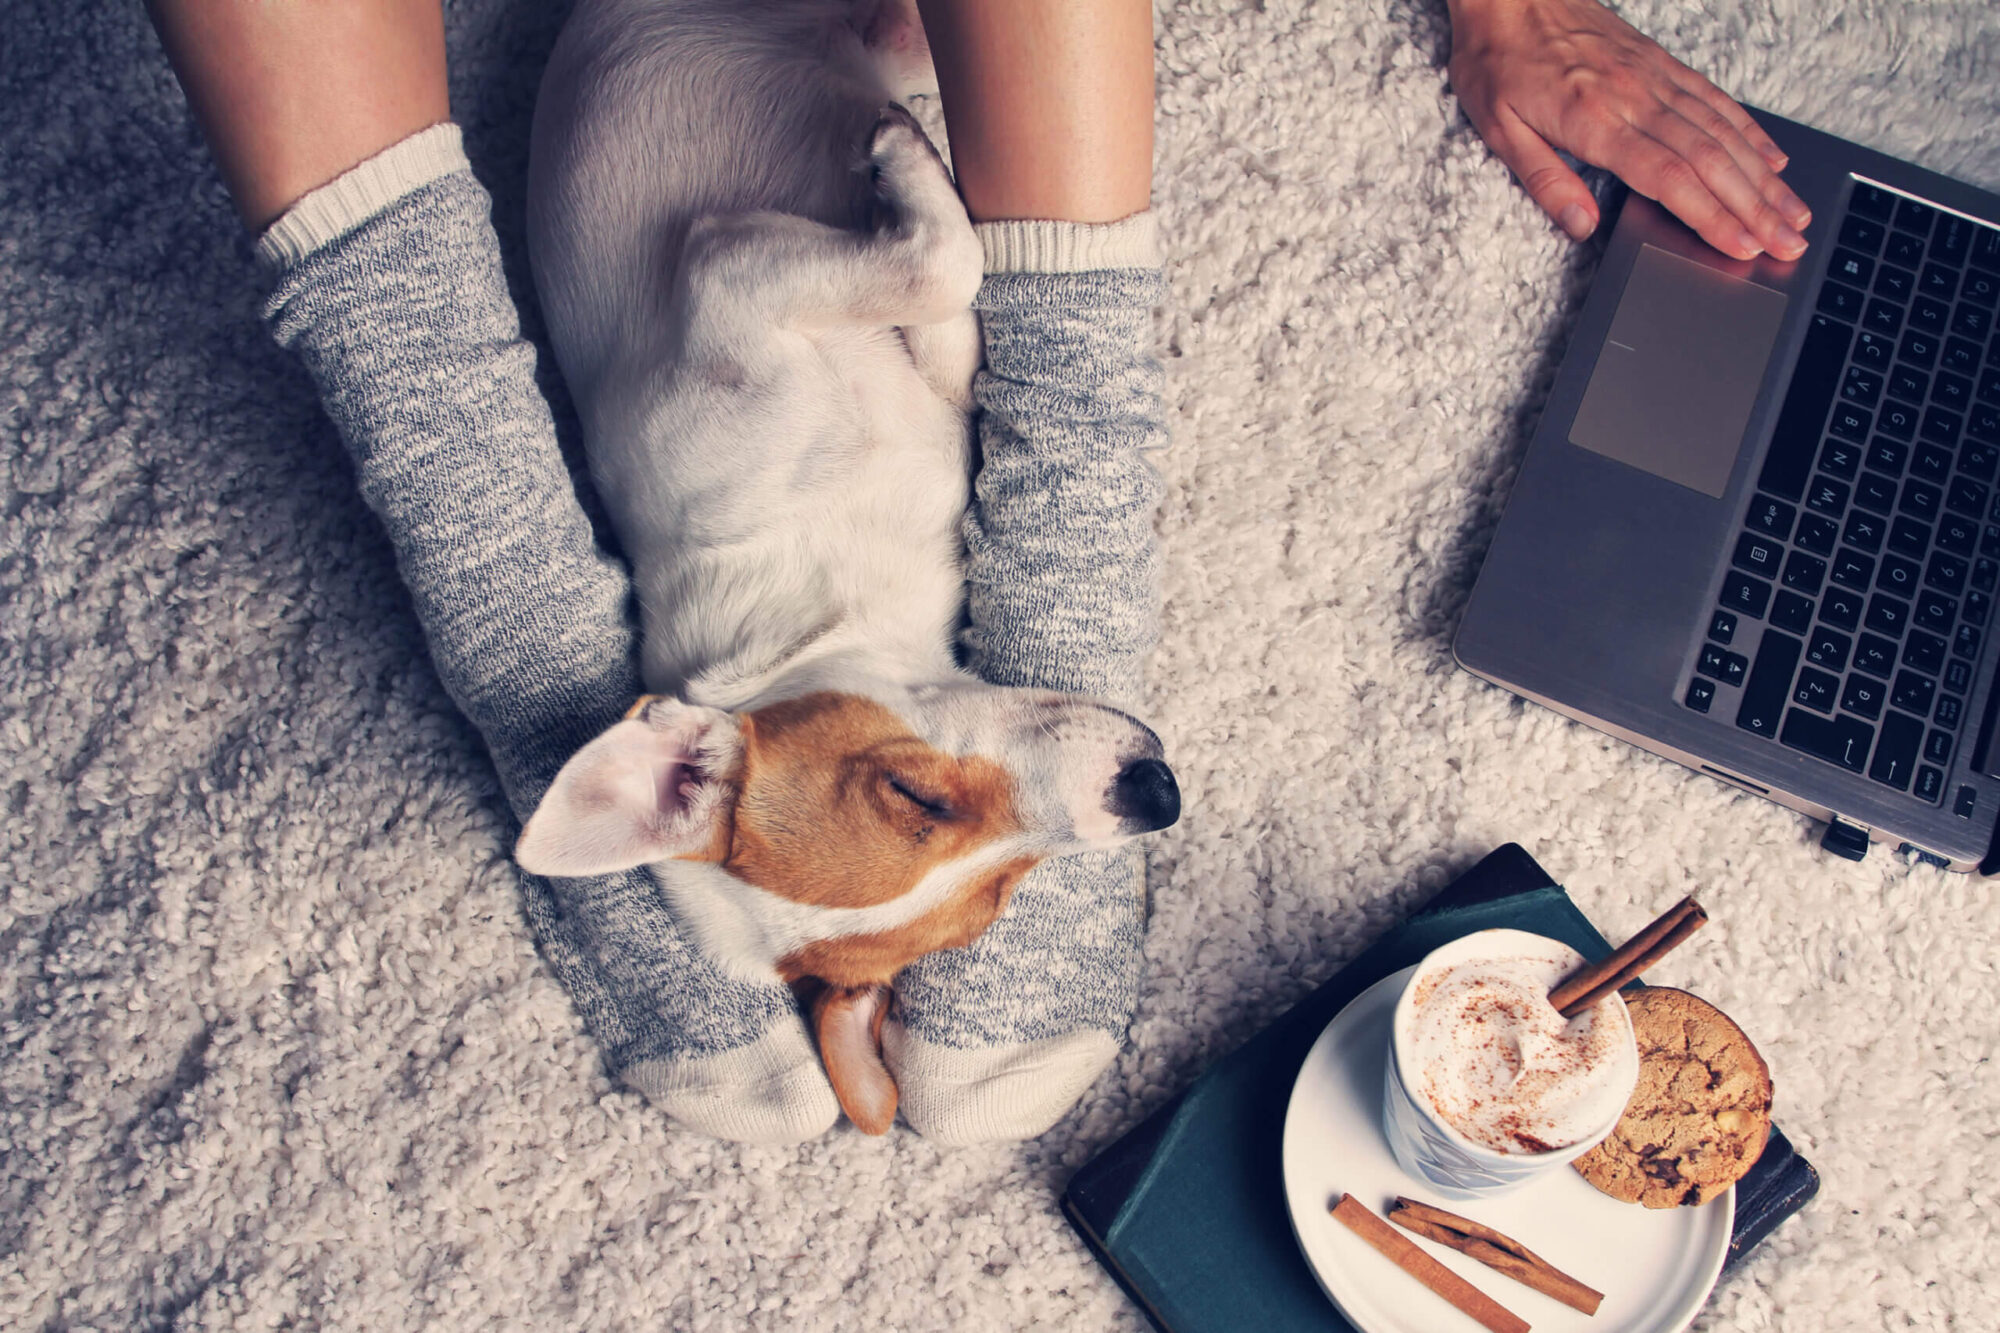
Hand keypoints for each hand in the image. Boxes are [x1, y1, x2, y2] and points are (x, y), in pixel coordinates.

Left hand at [1445, 0, 1809, 260]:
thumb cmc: (1498, 58)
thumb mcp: (1499, 129)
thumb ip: (1544, 181)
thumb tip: (1581, 226)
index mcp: (1597, 120)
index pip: (1670, 176)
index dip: (1712, 215)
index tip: (1744, 246)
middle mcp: (1637, 96)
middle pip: (1711, 160)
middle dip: (1756, 208)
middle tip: (1789, 243)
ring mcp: (1655, 77)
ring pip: (1723, 132)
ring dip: (1763, 177)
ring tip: (1793, 212)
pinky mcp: (1661, 63)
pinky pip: (1715, 100)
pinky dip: (1749, 132)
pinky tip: (1771, 158)